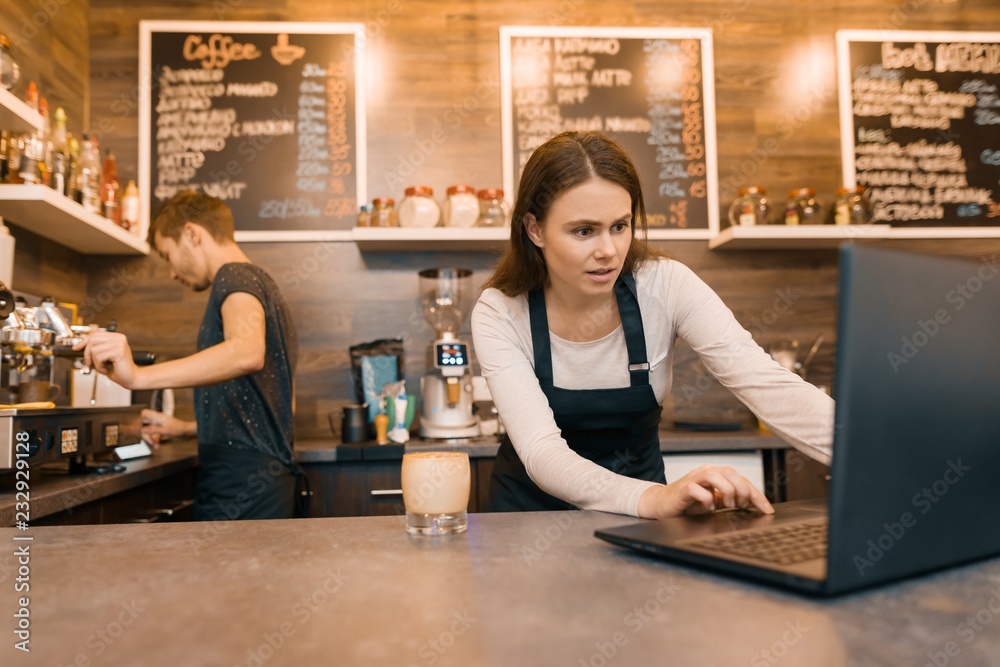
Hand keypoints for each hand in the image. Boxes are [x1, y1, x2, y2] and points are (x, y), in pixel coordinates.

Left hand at [73, 332, 140, 388]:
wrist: (131, 378)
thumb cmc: (118, 369)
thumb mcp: (104, 356)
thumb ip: (96, 349)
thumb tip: (79, 346)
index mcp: (116, 337)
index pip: (95, 335)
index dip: (83, 342)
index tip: (76, 348)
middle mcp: (119, 338)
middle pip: (92, 340)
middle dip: (87, 353)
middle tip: (90, 364)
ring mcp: (119, 344)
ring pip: (94, 350)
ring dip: (94, 362)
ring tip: (101, 368)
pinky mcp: (118, 351)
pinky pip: (99, 357)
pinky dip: (98, 366)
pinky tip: (105, 370)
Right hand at [141, 409, 195, 444]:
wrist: (189, 432)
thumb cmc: (179, 429)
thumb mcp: (165, 430)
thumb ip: (153, 430)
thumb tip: (142, 430)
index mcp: (158, 417)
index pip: (144, 413)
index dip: (139, 420)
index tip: (139, 428)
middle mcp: (157, 420)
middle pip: (144, 424)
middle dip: (144, 433)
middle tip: (148, 440)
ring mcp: (160, 426)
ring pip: (149, 432)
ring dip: (151, 439)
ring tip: (155, 445)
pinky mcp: (163, 431)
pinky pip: (155, 436)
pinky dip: (155, 441)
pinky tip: (158, 446)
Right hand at [637, 465, 773, 519]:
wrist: (661, 504)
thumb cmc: (689, 503)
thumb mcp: (714, 501)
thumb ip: (730, 499)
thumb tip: (751, 504)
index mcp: (717, 474)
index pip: (741, 479)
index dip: (756, 494)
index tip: (767, 509)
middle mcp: (707, 472)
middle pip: (731, 473)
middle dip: (742, 490)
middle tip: (741, 505)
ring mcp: (694, 478)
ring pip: (716, 476)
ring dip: (726, 492)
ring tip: (726, 505)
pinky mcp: (683, 488)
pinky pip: (698, 489)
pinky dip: (707, 499)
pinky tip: (708, 508)